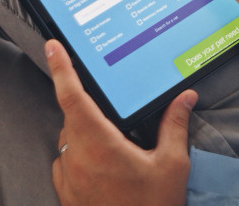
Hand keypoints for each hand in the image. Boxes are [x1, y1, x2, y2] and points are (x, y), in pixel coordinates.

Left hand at [46, 39, 196, 205]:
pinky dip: (81, 155)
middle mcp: (77, 158)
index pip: (73, 96)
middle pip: (73, 116)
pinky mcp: (66, 193)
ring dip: (87, 133)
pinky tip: (107, 167)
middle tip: (115, 114)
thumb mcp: (171, 164)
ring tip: (118, 148)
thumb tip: (185, 98)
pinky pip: (66, 161)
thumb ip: (174, 125)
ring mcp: (68, 177)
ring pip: (69, 139)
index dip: (61, 68)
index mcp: (100, 144)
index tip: (53, 47)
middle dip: (90, 106)